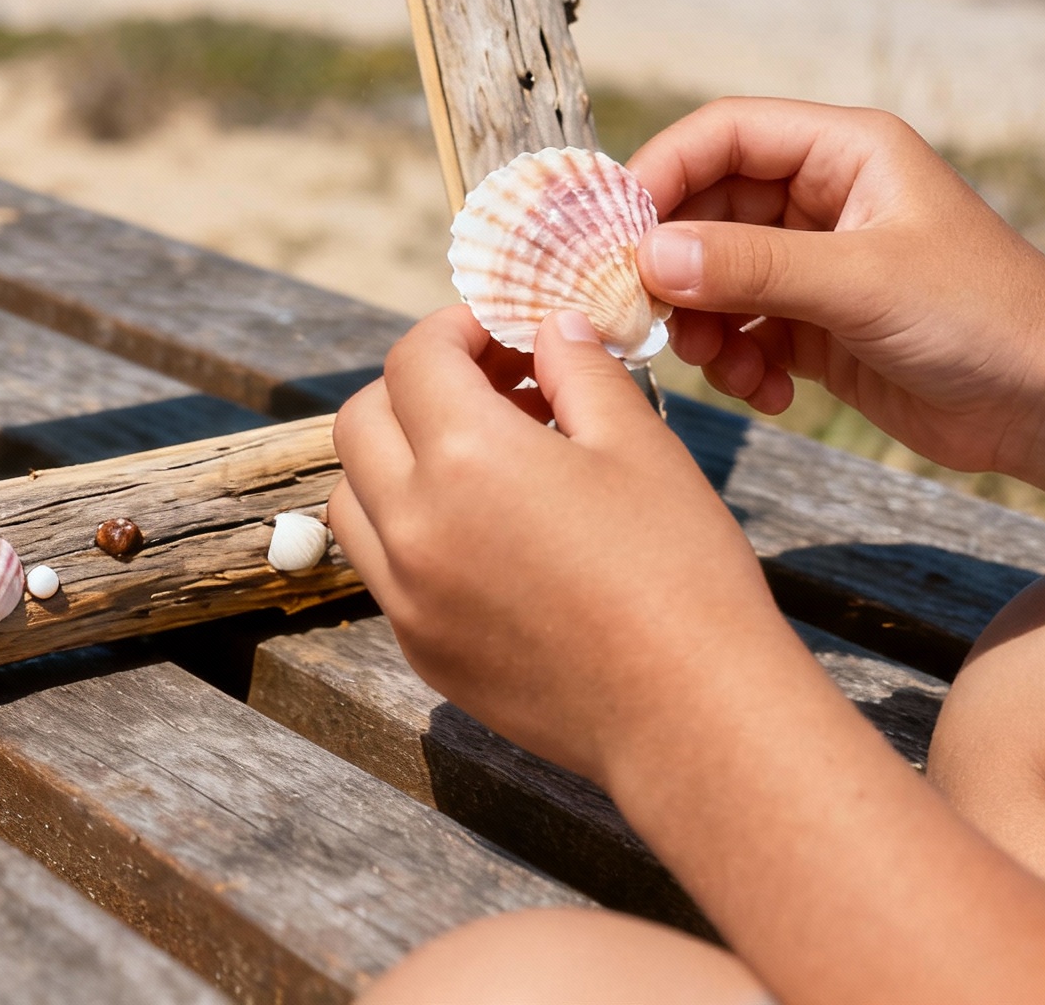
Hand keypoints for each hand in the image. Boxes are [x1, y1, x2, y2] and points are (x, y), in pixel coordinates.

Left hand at [328, 305, 787, 788]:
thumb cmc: (679, 570)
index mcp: (464, 458)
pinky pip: (382, 568)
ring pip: (352, 497)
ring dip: (398, 458)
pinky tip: (489, 531)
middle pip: (361, 421)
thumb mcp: (638, 443)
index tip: (504, 334)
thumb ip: (580, 369)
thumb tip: (550, 328)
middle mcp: (412, 526)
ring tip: (484, 457)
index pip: (415, 359)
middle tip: (495, 387)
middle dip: (417, 386)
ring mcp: (408, 597)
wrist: (692, 715)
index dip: (456, 329)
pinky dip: (410, 529)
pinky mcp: (422, 651)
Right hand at [631, 99, 1044, 475]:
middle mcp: (824, 197)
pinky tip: (769, 393)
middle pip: (706, 208)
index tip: (613, 233)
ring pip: (714, 275)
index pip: (723, 136)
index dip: (661, 173)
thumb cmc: (982, 317)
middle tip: (642, 314)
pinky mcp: (818, 325)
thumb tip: (648, 258)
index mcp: (843, 152)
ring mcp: (818, 263)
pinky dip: (737, 361)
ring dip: (702, 323)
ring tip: (722, 365)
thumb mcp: (861, 283)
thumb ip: (752, 267)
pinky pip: (742, 329)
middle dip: (673, 264)